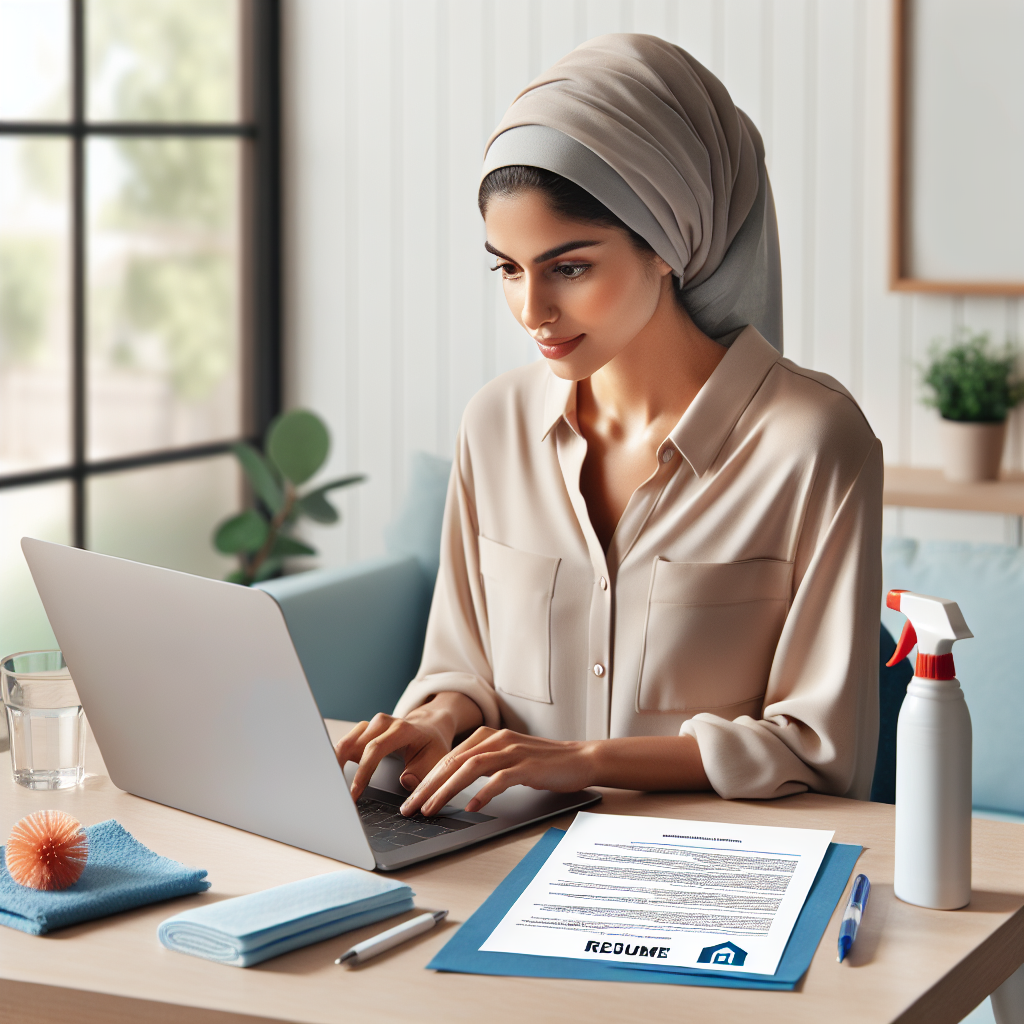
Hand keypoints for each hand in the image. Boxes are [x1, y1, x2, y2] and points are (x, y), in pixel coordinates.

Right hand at [334, 692, 483, 800]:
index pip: (375, 748)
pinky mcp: (363, 732)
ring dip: (333, 763)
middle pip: (353, 743)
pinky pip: (345, 745)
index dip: (362, 771)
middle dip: (339, 767)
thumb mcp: (436, 760)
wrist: (429, 728)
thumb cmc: (431, 746)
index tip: (354, 793)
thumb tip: (406, 782)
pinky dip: (337, 760)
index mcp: (402, 728)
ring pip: (345, 743)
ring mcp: (371, 726)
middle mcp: (383, 723)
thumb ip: (423, 772)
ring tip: (327, 786)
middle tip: (331, 792)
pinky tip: (331, 777)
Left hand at [399, 727, 595, 816]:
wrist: (579, 758)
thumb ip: (482, 765)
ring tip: (431, 809)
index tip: (411, 799)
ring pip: (470, 768)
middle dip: (428, 786)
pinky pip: (499, 779)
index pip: (448, 758)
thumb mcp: (506, 759)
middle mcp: (496, 740)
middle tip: (410, 808)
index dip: (426, 779)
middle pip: (453, 762)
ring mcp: (512, 751)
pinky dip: (483, 793)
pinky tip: (471, 807)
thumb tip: (452, 784)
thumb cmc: (542, 763)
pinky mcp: (528, 766)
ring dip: (447, 790)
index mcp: (487, 736)